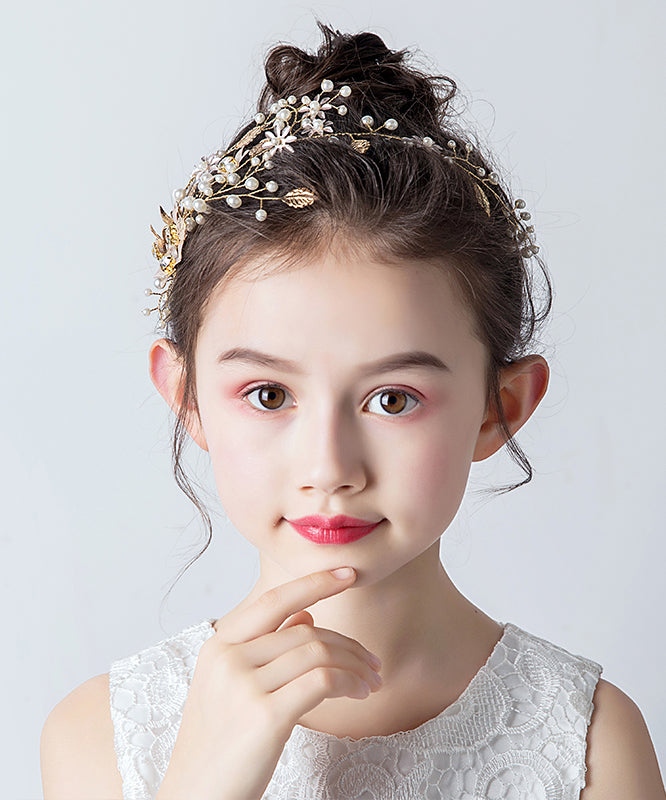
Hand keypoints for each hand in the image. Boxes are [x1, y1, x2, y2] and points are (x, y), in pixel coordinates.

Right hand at [156, 567, 382, 799]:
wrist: (197, 796)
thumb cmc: (219, 744)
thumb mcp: (231, 686)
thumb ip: (267, 646)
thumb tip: (306, 614)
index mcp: (217, 645)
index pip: (274, 600)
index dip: (314, 582)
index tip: (348, 573)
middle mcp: (227, 658)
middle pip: (306, 631)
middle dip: (348, 644)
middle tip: (373, 664)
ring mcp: (243, 685)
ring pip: (318, 652)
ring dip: (354, 666)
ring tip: (369, 683)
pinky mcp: (264, 715)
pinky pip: (322, 680)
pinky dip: (348, 682)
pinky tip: (358, 694)